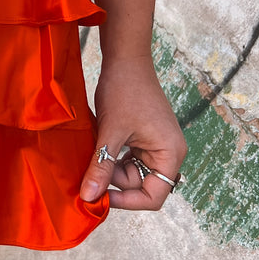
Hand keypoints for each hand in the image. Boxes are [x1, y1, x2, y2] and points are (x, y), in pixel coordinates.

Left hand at [79, 55, 186, 210]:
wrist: (125, 58)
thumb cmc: (123, 90)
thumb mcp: (110, 131)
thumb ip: (102, 166)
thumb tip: (89, 197)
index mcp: (170, 154)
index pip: (154, 196)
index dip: (127, 202)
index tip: (100, 197)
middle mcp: (168, 152)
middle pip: (141, 184)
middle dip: (114, 181)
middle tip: (87, 172)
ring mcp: (156, 144)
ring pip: (131, 172)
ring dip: (110, 168)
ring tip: (90, 156)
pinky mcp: (144, 137)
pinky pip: (128, 158)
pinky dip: (112, 157)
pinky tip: (96, 148)